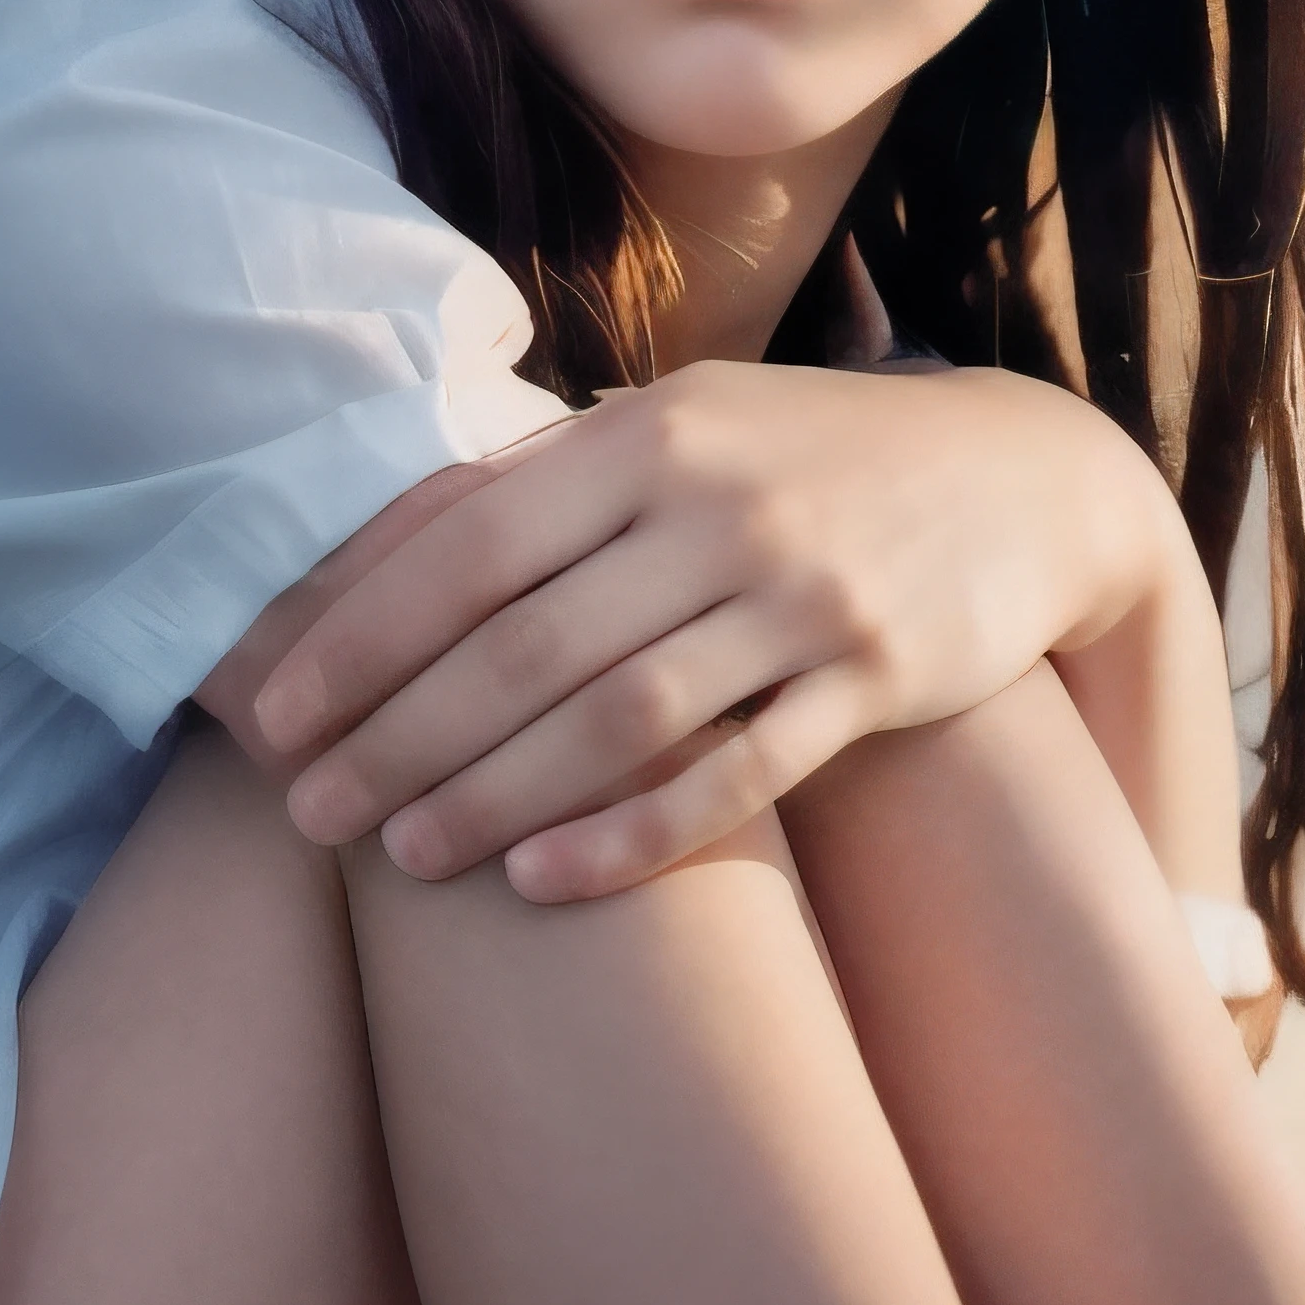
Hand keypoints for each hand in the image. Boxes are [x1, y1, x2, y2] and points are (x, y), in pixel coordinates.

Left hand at [250, 358, 1203, 900]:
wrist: (1028, 477)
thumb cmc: (808, 458)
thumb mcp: (684, 425)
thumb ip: (546, 479)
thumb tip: (379, 543)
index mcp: (649, 435)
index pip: (469, 544)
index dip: (362, 635)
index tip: (275, 713)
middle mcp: (719, 506)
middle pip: (525, 644)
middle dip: (400, 736)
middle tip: (310, 811)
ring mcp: (803, 593)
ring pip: (617, 716)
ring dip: (495, 795)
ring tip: (403, 857)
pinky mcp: (875, 677)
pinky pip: (736, 772)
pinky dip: (632, 833)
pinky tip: (544, 880)